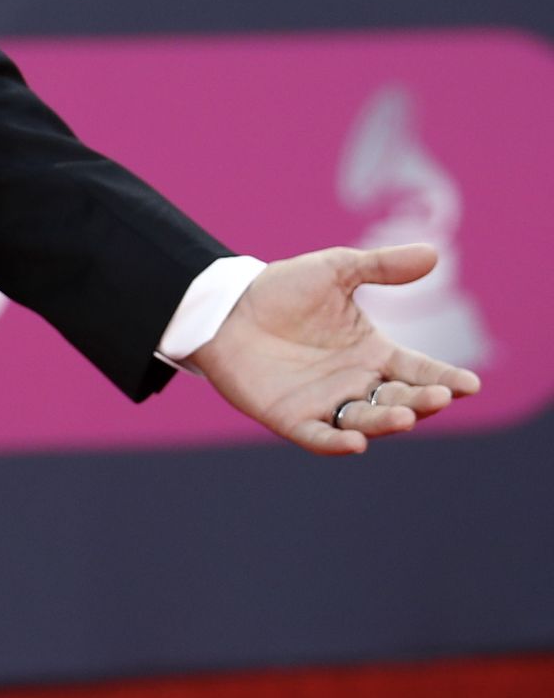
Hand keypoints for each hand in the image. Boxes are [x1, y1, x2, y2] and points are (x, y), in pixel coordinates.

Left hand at [187, 244, 480, 454]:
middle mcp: (357, 383)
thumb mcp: (335, 270)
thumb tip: (434, 254)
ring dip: (387, 422)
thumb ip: (381, 266)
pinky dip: (337, 443)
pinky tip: (355, 443)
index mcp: (373, 352)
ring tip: (405, 414)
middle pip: (400, 399)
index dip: (445, 379)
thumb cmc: (283, 290)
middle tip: (439, 397)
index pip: (419, 370)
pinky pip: (320, 437)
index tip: (470, 385)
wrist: (227, 307)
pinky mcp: (292, 418)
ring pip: (367, 422)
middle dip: (422, 400)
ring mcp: (327, 404)